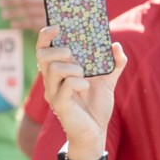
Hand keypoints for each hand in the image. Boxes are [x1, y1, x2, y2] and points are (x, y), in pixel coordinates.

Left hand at [0, 0, 48, 30]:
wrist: (57, 22)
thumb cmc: (40, 5)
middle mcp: (44, 0)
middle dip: (11, 1)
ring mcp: (47, 12)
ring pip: (27, 11)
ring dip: (14, 13)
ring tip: (3, 14)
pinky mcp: (47, 23)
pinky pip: (32, 23)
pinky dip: (21, 23)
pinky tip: (12, 24)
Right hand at [36, 26, 126, 152]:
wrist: (97, 132)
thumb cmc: (96, 107)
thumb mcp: (108, 82)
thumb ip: (114, 64)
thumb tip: (116, 46)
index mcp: (58, 72)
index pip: (43, 49)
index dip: (46, 35)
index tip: (58, 26)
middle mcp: (51, 81)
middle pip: (43, 55)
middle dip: (59, 50)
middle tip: (74, 56)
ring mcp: (54, 93)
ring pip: (54, 68)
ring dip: (73, 68)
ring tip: (83, 75)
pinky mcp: (60, 104)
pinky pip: (66, 85)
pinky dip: (79, 82)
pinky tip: (85, 88)